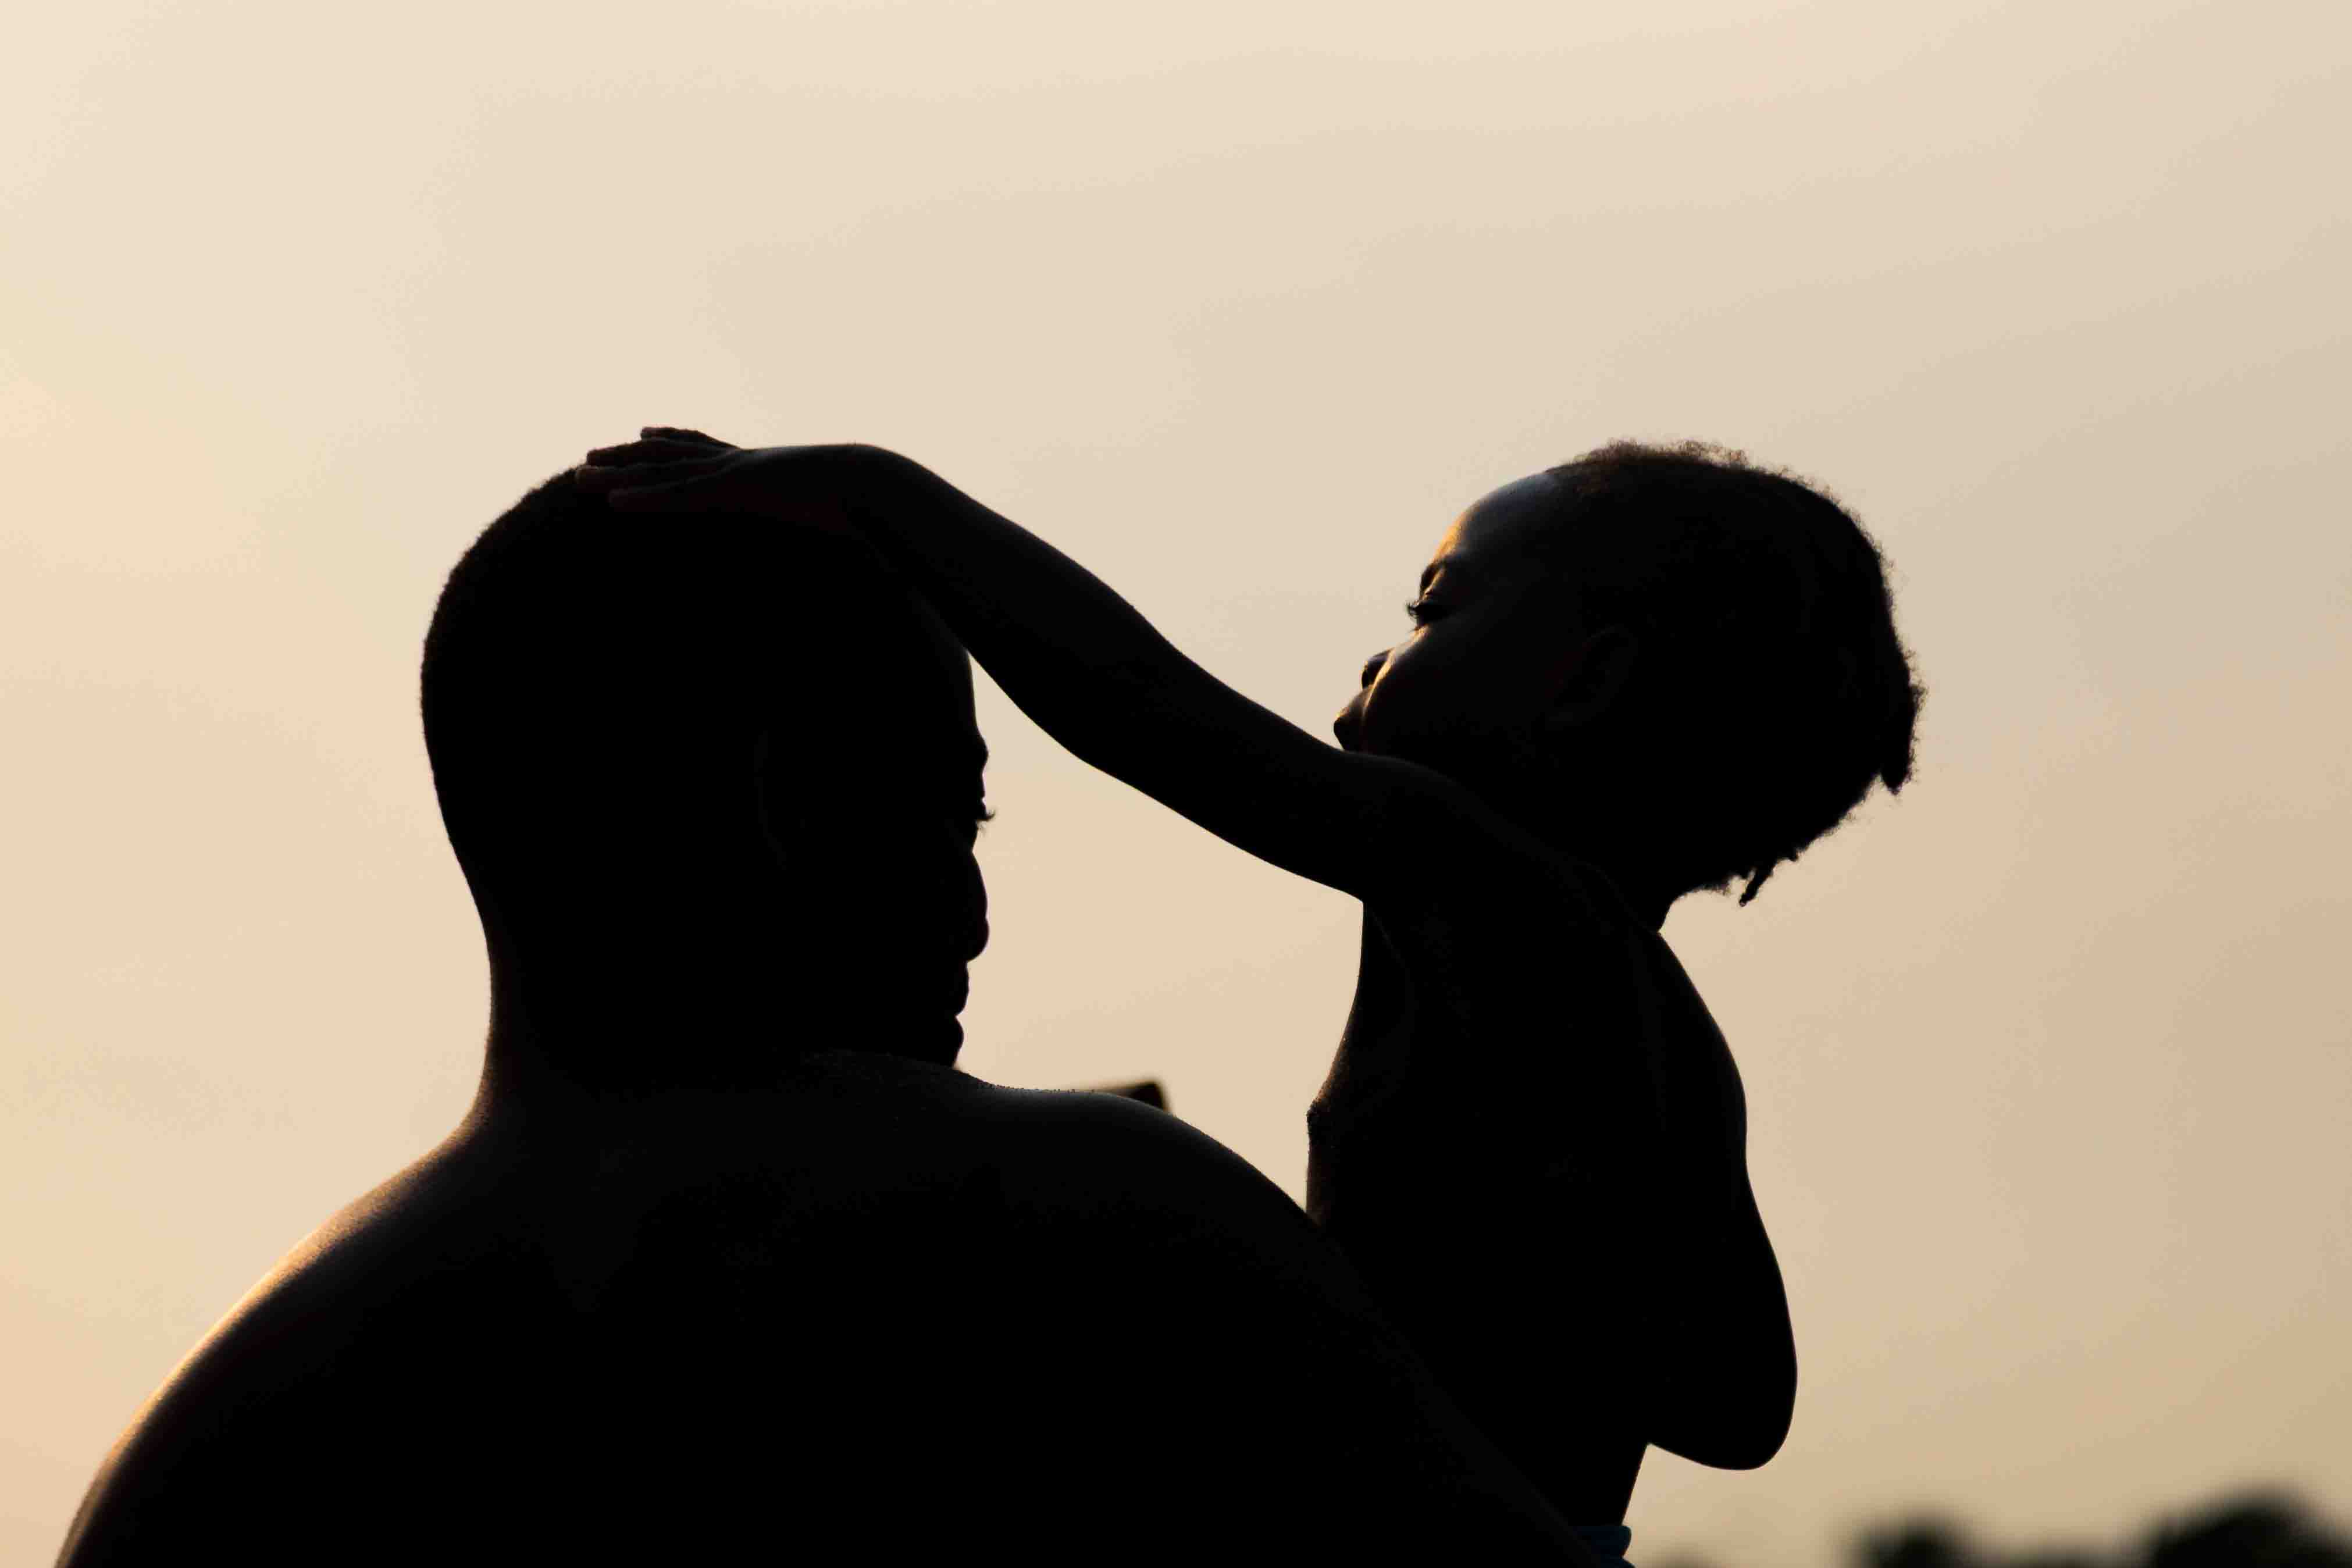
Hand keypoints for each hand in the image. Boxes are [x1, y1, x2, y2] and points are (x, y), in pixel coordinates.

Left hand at [573, 428, 883, 542]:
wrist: (879, 483)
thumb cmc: (872, 503)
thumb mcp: (843, 516)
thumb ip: (829, 526)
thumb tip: (855, 551)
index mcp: (763, 465)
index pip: (709, 447)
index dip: (674, 438)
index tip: (646, 431)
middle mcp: (742, 461)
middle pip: (672, 453)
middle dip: (628, 456)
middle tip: (589, 455)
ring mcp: (737, 473)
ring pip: (664, 472)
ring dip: (618, 475)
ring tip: (578, 477)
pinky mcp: (735, 491)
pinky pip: (681, 498)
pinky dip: (646, 499)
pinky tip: (613, 504)